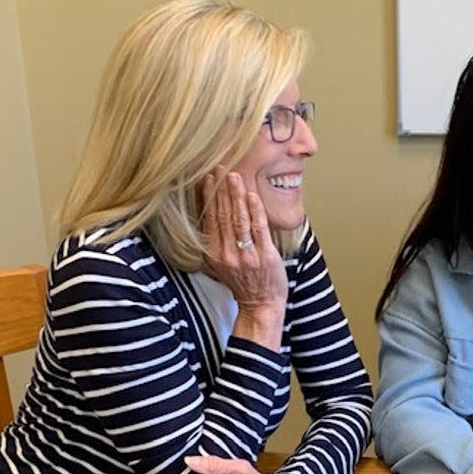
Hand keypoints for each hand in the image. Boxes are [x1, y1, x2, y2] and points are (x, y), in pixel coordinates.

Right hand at [201, 167, 287, 348]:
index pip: (209, 219)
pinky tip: (252, 195)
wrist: (261, 305)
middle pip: (222, 215)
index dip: (208, 197)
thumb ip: (215, 243)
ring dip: (236, 195)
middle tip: (219, 168)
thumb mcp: (221, 265)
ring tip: (233, 176)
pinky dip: (255, 210)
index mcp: (214, 255)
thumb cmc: (243, 283)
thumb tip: (210, 216)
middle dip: (221, 190)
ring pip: (238, 219)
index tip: (208, 178)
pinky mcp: (265, 256)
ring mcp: (246, 255)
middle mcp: (227, 254)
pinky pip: (258, 228)